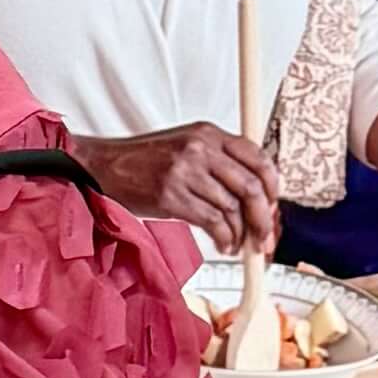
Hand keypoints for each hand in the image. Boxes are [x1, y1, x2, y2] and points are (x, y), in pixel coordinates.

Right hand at [86, 120, 278, 252]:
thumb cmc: (145, 161)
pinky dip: (224, 239)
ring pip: (232, 208)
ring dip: (241, 234)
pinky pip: (212, 222)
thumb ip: (218, 161)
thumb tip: (254, 196)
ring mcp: (185, 171)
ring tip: (238, 244)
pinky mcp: (171, 196)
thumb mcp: (186, 147)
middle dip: (264, 218)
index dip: (272, 186)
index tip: (273, 206)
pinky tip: (223, 245)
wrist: (104, 166)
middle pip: (250, 186)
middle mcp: (200, 148)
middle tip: (264, 238)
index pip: (257, 157)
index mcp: (208, 133)